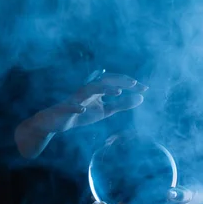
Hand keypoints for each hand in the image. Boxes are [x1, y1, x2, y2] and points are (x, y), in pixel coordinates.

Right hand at [14, 72, 147, 157]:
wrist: (57, 122)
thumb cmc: (82, 114)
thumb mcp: (105, 111)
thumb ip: (122, 105)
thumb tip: (141, 99)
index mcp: (97, 89)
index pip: (115, 82)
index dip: (130, 83)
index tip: (145, 88)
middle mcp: (87, 90)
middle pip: (105, 80)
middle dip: (120, 81)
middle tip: (135, 84)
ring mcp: (76, 98)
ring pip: (89, 90)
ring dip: (103, 89)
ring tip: (118, 92)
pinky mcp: (66, 109)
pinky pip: (72, 107)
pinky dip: (78, 108)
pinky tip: (84, 110)